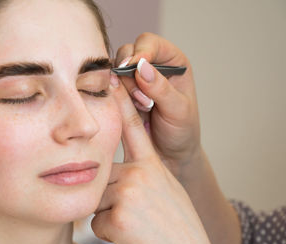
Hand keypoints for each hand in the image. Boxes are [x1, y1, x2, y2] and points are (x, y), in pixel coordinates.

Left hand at [91, 76, 217, 243]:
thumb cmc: (176, 228)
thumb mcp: (165, 191)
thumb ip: (141, 176)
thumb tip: (115, 176)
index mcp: (153, 166)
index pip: (134, 127)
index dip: (120, 101)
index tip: (109, 80)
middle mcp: (141, 172)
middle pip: (103, 175)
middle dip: (108, 196)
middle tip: (133, 213)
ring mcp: (130, 191)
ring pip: (97, 199)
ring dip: (109, 216)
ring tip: (135, 226)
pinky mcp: (118, 215)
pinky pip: (96, 221)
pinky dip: (109, 232)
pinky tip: (130, 236)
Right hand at [115, 33, 199, 176]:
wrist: (169, 154)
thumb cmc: (181, 131)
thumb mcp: (178, 110)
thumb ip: (161, 88)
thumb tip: (142, 67)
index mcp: (172, 61)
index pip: (150, 43)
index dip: (140, 51)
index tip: (132, 67)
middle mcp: (152, 65)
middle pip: (128, 52)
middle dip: (129, 73)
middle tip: (142, 99)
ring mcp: (134, 79)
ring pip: (115, 68)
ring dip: (123, 86)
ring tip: (141, 107)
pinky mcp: (120, 93)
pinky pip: (108, 86)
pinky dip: (113, 95)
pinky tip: (127, 110)